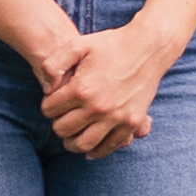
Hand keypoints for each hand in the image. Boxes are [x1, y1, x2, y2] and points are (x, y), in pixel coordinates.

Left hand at [32, 21, 170, 157]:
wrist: (149, 48)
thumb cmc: (111, 44)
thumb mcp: (78, 45)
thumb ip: (53, 63)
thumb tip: (47, 88)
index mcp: (81, 89)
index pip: (49, 110)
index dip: (48, 105)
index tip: (55, 100)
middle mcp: (97, 107)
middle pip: (62, 129)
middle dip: (58, 123)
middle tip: (63, 115)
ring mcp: (116, 117)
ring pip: (83, 144)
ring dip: (72, 142)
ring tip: (72, 134)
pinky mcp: (131, 122)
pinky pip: (109, 147)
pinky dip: (96, 151)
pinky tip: (90, 148)